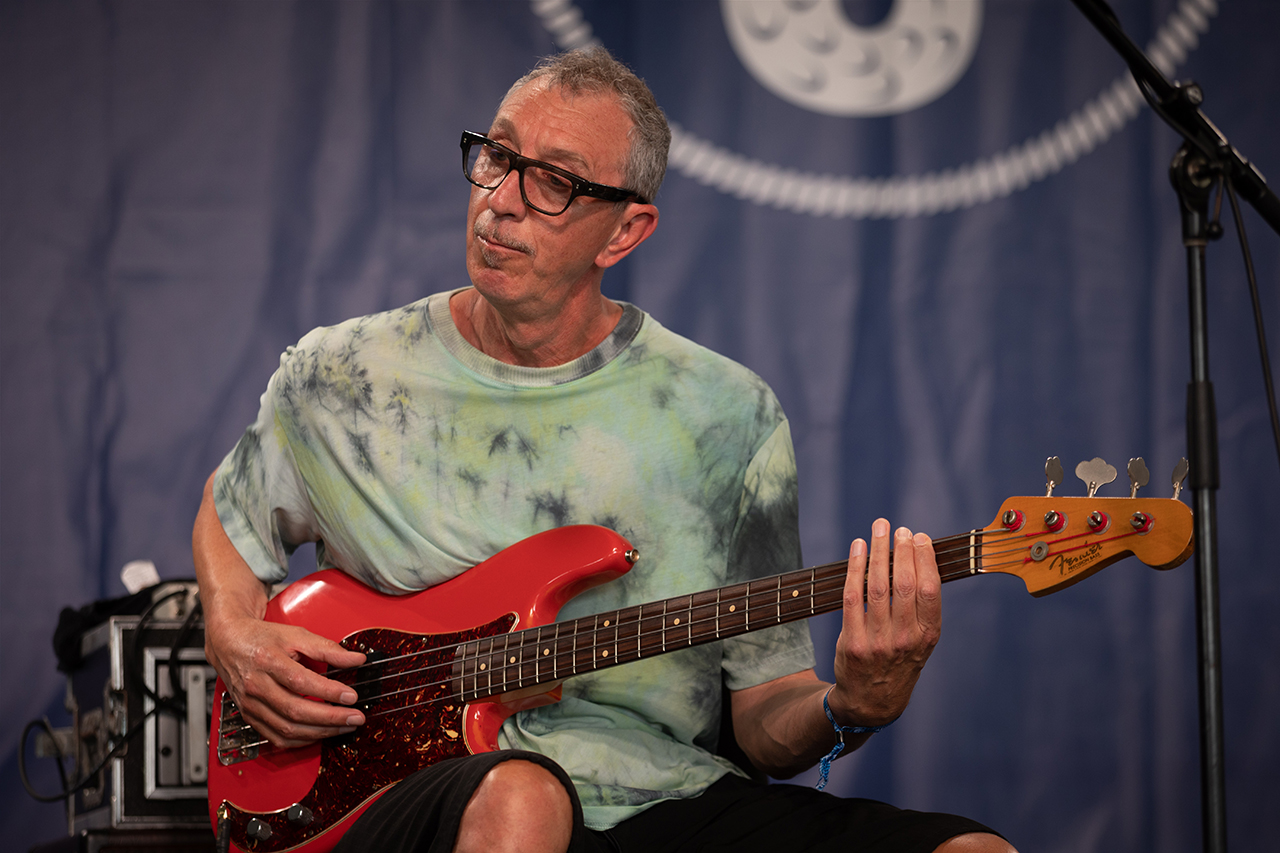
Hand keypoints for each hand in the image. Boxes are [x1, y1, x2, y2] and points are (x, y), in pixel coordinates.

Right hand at [205, 613, 366, 748]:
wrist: (228, 642)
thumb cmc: (262, 638)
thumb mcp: (296, 634)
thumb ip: (327, 648)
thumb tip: (356, 659)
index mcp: (267, 660)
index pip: (301, 682)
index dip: (329, 692)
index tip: (352, 696)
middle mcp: (256, 685)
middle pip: (295, 710)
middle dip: (330, 718)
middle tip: (355, 717)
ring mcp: (250, 705)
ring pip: (287, 728)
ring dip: (319, 732)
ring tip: (344, 728)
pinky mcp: (249, 717)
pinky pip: (276, 738)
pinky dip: (301, 740)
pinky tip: (319, 734)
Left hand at [829, 518, 940, 726]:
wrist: (872, 702)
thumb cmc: (900, 661)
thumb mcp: (921, 640)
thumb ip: (922, 606)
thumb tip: (918, 556)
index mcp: (927, 635)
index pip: (930, 589)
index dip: (925, 559)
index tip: (920, 537)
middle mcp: (905, 638)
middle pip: (903, 584)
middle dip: (901, 550)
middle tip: (899, 529)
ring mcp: (877, 642)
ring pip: (877, 586)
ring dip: (878, 552)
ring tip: (879, 529)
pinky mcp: (852, 642)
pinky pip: (852, 597)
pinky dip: (855, 568)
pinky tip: (858, 548)